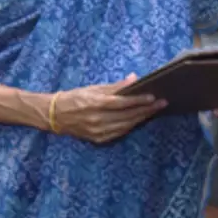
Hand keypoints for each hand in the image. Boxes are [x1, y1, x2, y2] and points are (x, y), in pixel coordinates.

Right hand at [50, 74, 166, 143]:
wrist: (55, 115)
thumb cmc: (75, 97)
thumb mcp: (94, 88)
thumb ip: (115, 86)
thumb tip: (134, 78)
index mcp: (95, 104)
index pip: (122, 103)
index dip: (139, 100)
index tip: (153, 96)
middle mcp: (97, 119)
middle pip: (127, 116)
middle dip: (146, 110)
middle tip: (162, 103)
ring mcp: (98, 131)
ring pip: (126, 126)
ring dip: (141, 118)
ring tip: (154, 111)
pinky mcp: (98, 139)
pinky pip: (119, 133)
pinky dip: (130, 126)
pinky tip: (140, 119)